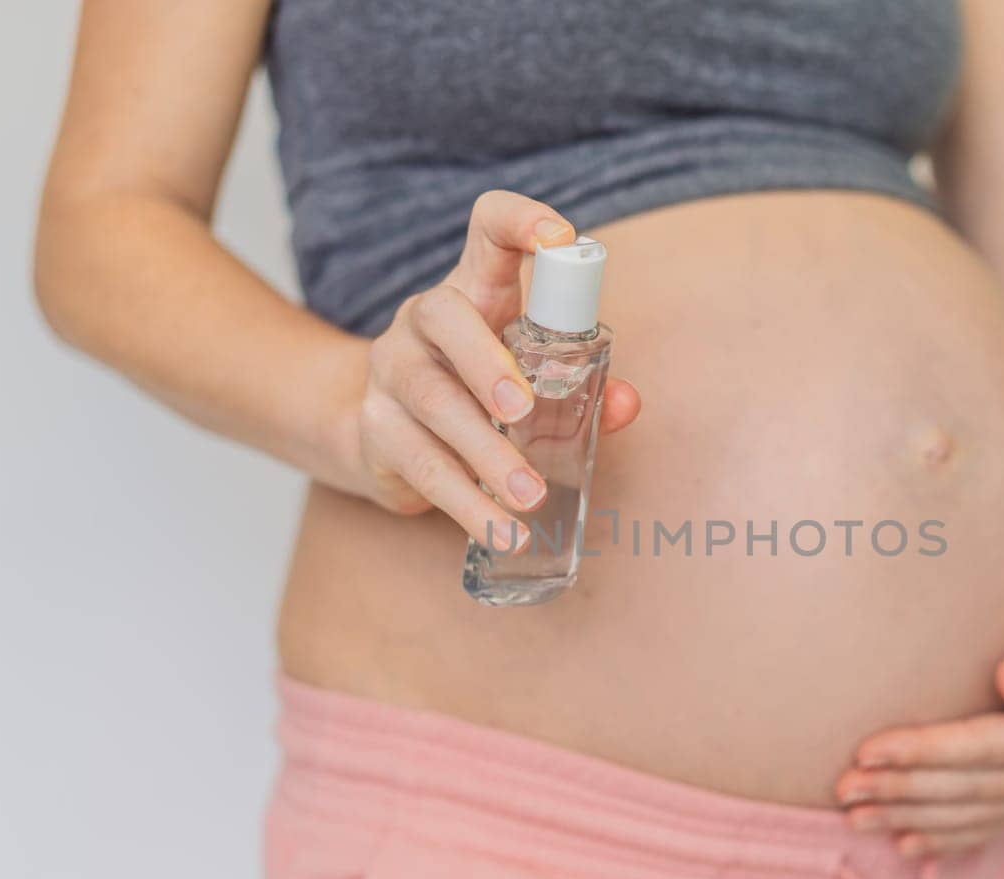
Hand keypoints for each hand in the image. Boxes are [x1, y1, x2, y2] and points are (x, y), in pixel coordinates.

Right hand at [341, 191, 640, 546]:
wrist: (382, 435)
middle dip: (487, 365)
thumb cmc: (476, 392)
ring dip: (484, 454)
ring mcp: (393, 371)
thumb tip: (625, 403)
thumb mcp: (528, 378)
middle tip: (523, 413)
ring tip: (528, 496)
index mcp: (474, 290)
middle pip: (445, 318)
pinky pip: (423, 466)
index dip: (519, 220)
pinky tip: (501, 531)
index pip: (487, 231)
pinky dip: (467, 505)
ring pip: (433, 403)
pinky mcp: (377, 429)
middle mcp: (425, 320)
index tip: (560, 238)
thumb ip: (583, 386)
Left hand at [835, 602, 1003, 857]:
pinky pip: (981, 828)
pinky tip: (902, 845)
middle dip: (898, 790)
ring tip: (852, 817)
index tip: (867, 749)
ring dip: (906, 817)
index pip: (976, 748)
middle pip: (960, 789)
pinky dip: (941, 839)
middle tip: (843, 788)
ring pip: (963, 816)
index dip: (921, 751)